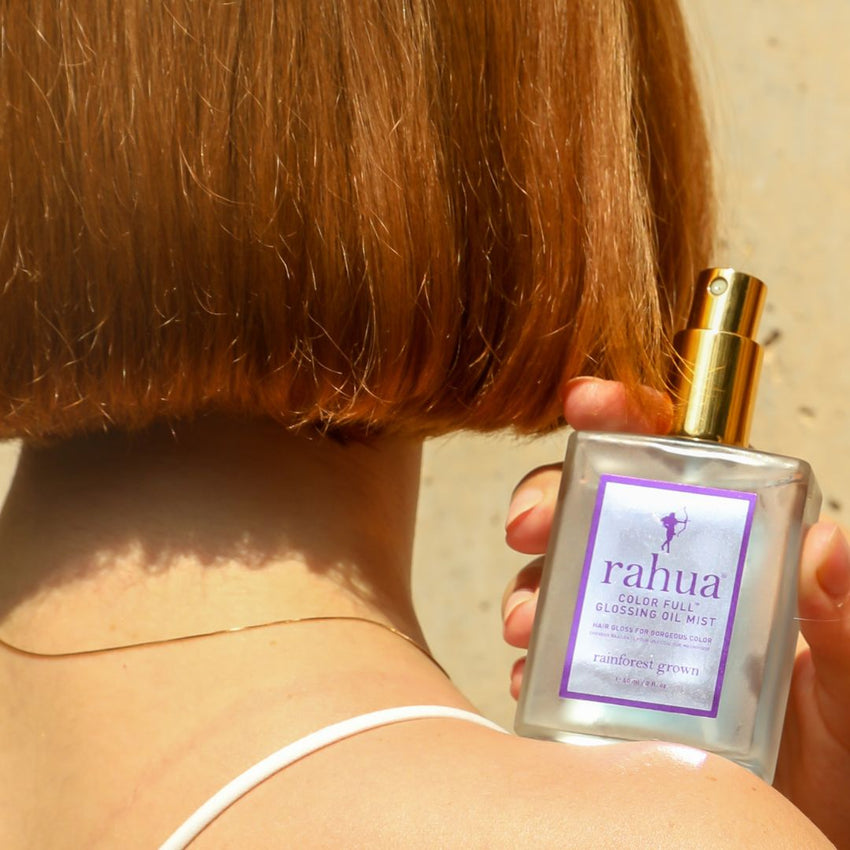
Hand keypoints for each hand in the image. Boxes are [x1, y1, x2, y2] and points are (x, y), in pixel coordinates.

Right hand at [502, 377, 849, 846]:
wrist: (798, 826)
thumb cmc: (841, 753)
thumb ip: (848, 618)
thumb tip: (830, 543)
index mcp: (729, 549)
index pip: (673, 460)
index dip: (624, 419)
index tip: (587, 405)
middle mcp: (673, 576)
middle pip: (593, 508)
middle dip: (548, 500)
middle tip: (528, 527)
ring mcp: (634, 628)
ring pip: (559, 575)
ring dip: (529, 586)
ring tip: (525, 625)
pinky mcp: (605, 683)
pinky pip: (554, 654)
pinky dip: (533, 659)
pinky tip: (531, 677)